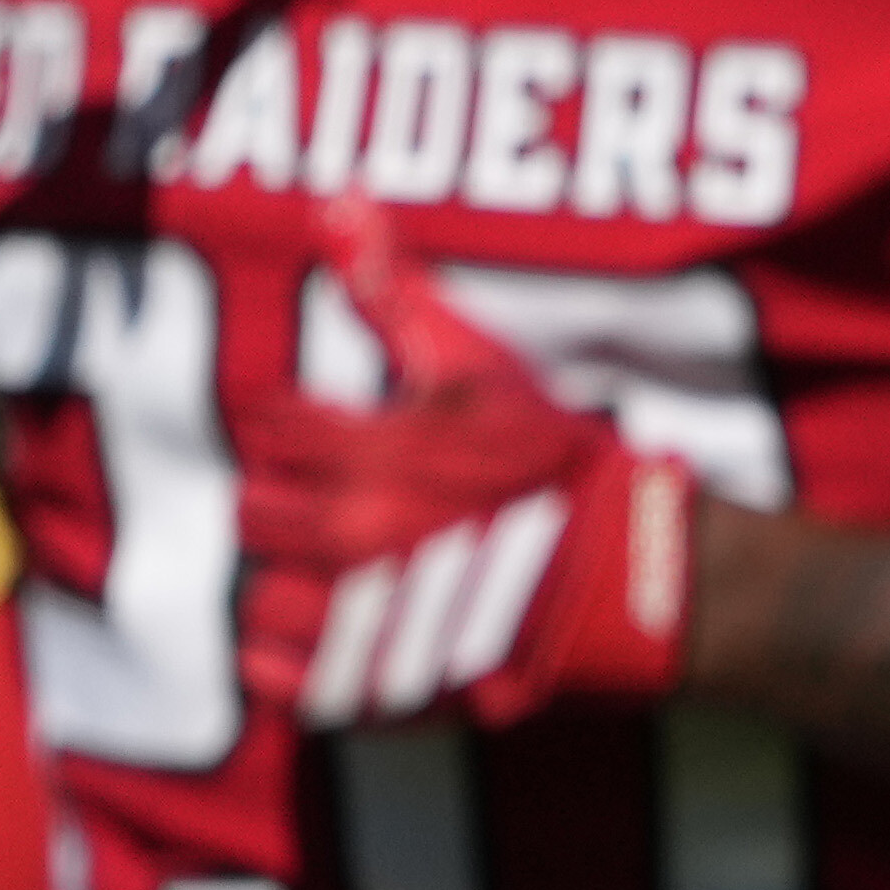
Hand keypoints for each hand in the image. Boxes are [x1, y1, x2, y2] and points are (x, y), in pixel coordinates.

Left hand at [241, 204, 700, 734]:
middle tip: (346, 501)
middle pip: (249, 514)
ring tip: (349, 571)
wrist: (640, 583)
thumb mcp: (483, 367)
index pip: (264, 427)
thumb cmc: (561, 466)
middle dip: (288, 501)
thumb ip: (394, 291)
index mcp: (369, 454)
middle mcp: (351, 540)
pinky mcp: (374, 691)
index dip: (293, 426)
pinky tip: (344, 630)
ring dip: (290, 583)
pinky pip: (279, 681)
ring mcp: (362, 623)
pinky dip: (294, 660)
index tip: (334, 434)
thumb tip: (334, 197)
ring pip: (257, 601)